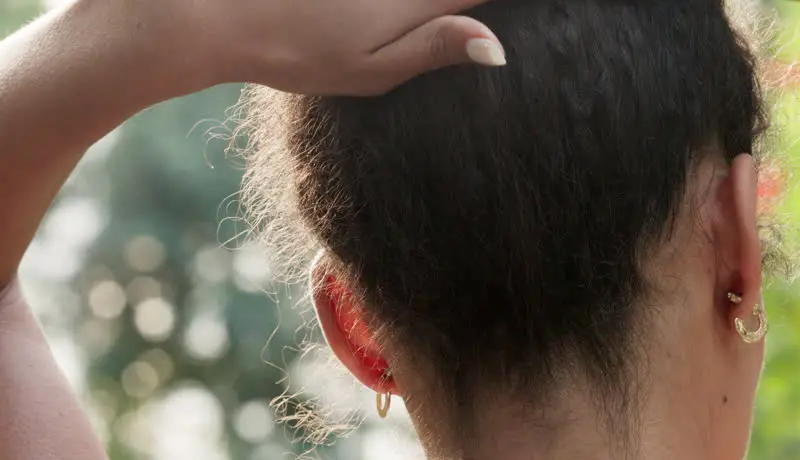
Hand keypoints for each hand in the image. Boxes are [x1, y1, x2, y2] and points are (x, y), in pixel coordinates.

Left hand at [183, 0, 504, 95]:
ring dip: (434, 7)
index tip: (541, 16)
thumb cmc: (297, 51)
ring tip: (381, 30)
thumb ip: (437, 48)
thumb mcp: (373, 69)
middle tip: (453, 22)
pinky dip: (391, 6)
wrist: (214, 11)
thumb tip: (500, 48)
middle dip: (462, 5)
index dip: (503, 6)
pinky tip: (362, 17)